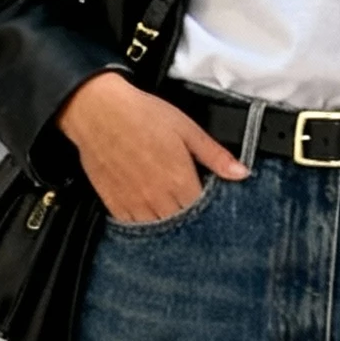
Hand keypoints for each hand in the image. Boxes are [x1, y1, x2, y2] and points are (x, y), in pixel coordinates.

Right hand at [56, 73, 246, 221]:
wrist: (97, 111)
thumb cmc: (141, 115)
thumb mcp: (187, 129)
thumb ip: (215, 156)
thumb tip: (241, 172)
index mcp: (180, 181)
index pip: (203, 211)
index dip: (208, 208)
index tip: (208, 201)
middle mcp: (158, 198)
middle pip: (182, 224)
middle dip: (189, 217)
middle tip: (188, 203)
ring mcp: (135, 204)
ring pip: (158, 229)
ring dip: (166, 222)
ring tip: (167, 205)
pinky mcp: (115, 204)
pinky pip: (133, 226)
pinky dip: (143, 222)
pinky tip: (147, 208)